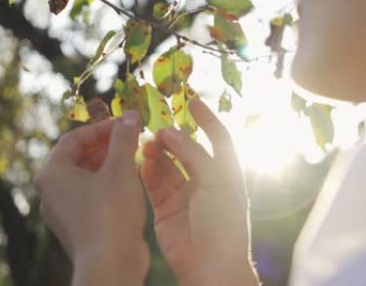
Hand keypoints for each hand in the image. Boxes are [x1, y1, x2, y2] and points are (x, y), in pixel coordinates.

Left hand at [34, 111, 148, 285]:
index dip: (102, 127)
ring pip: (87, 175)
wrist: (110, 265)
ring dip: (111, 163)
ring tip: (136, 158)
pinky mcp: (78, 224)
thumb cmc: (110, 214)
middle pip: (79, 155)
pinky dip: (109, 183)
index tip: (127, 123)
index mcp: (52, 173)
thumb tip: (130, 114)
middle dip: (108, 144)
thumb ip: (124, 138)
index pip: (74, 138)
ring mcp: (63, 210)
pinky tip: (132, 182)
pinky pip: (92, 194)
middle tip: (133, 138)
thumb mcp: (120, 168)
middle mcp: (51, 191)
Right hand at [141, 98, 258, 285]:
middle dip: (173, 138)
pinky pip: (154, 184)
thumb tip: (169, 132)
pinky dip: (146, 171)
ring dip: (157, 153)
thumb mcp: (215, 181)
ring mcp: (185, 195)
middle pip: (187, 150)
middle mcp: (206, 181)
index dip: (207, 119)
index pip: (218, 138)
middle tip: (157, 128)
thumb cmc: (223, 221)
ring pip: (167, 166)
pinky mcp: (166, 209)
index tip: (192, 101)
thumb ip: (192, 154)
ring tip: (147, 145)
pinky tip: (139, 161)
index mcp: (226, 173)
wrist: (211, 264)